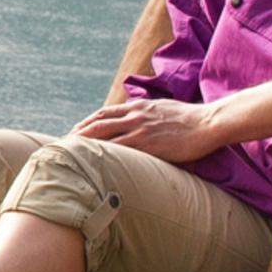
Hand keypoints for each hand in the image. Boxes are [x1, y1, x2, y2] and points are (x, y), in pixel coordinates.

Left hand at [71, 91, 224, 162]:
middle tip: (63, 145)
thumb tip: (138, 118)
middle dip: (78, 134)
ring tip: (71, 155)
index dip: (87, 122)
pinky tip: (93, 164)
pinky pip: (119, 149)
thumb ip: (147, 113)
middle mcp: (134, 115)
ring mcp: (139, 129)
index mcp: (138, 107)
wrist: (207, 123)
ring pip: (103, 135)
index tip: (75, 132)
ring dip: (84, 145)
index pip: (104, 113)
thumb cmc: (190, 119)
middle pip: (97, 123)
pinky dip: (103, 155)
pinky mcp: (147, 144)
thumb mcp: (163, 108)